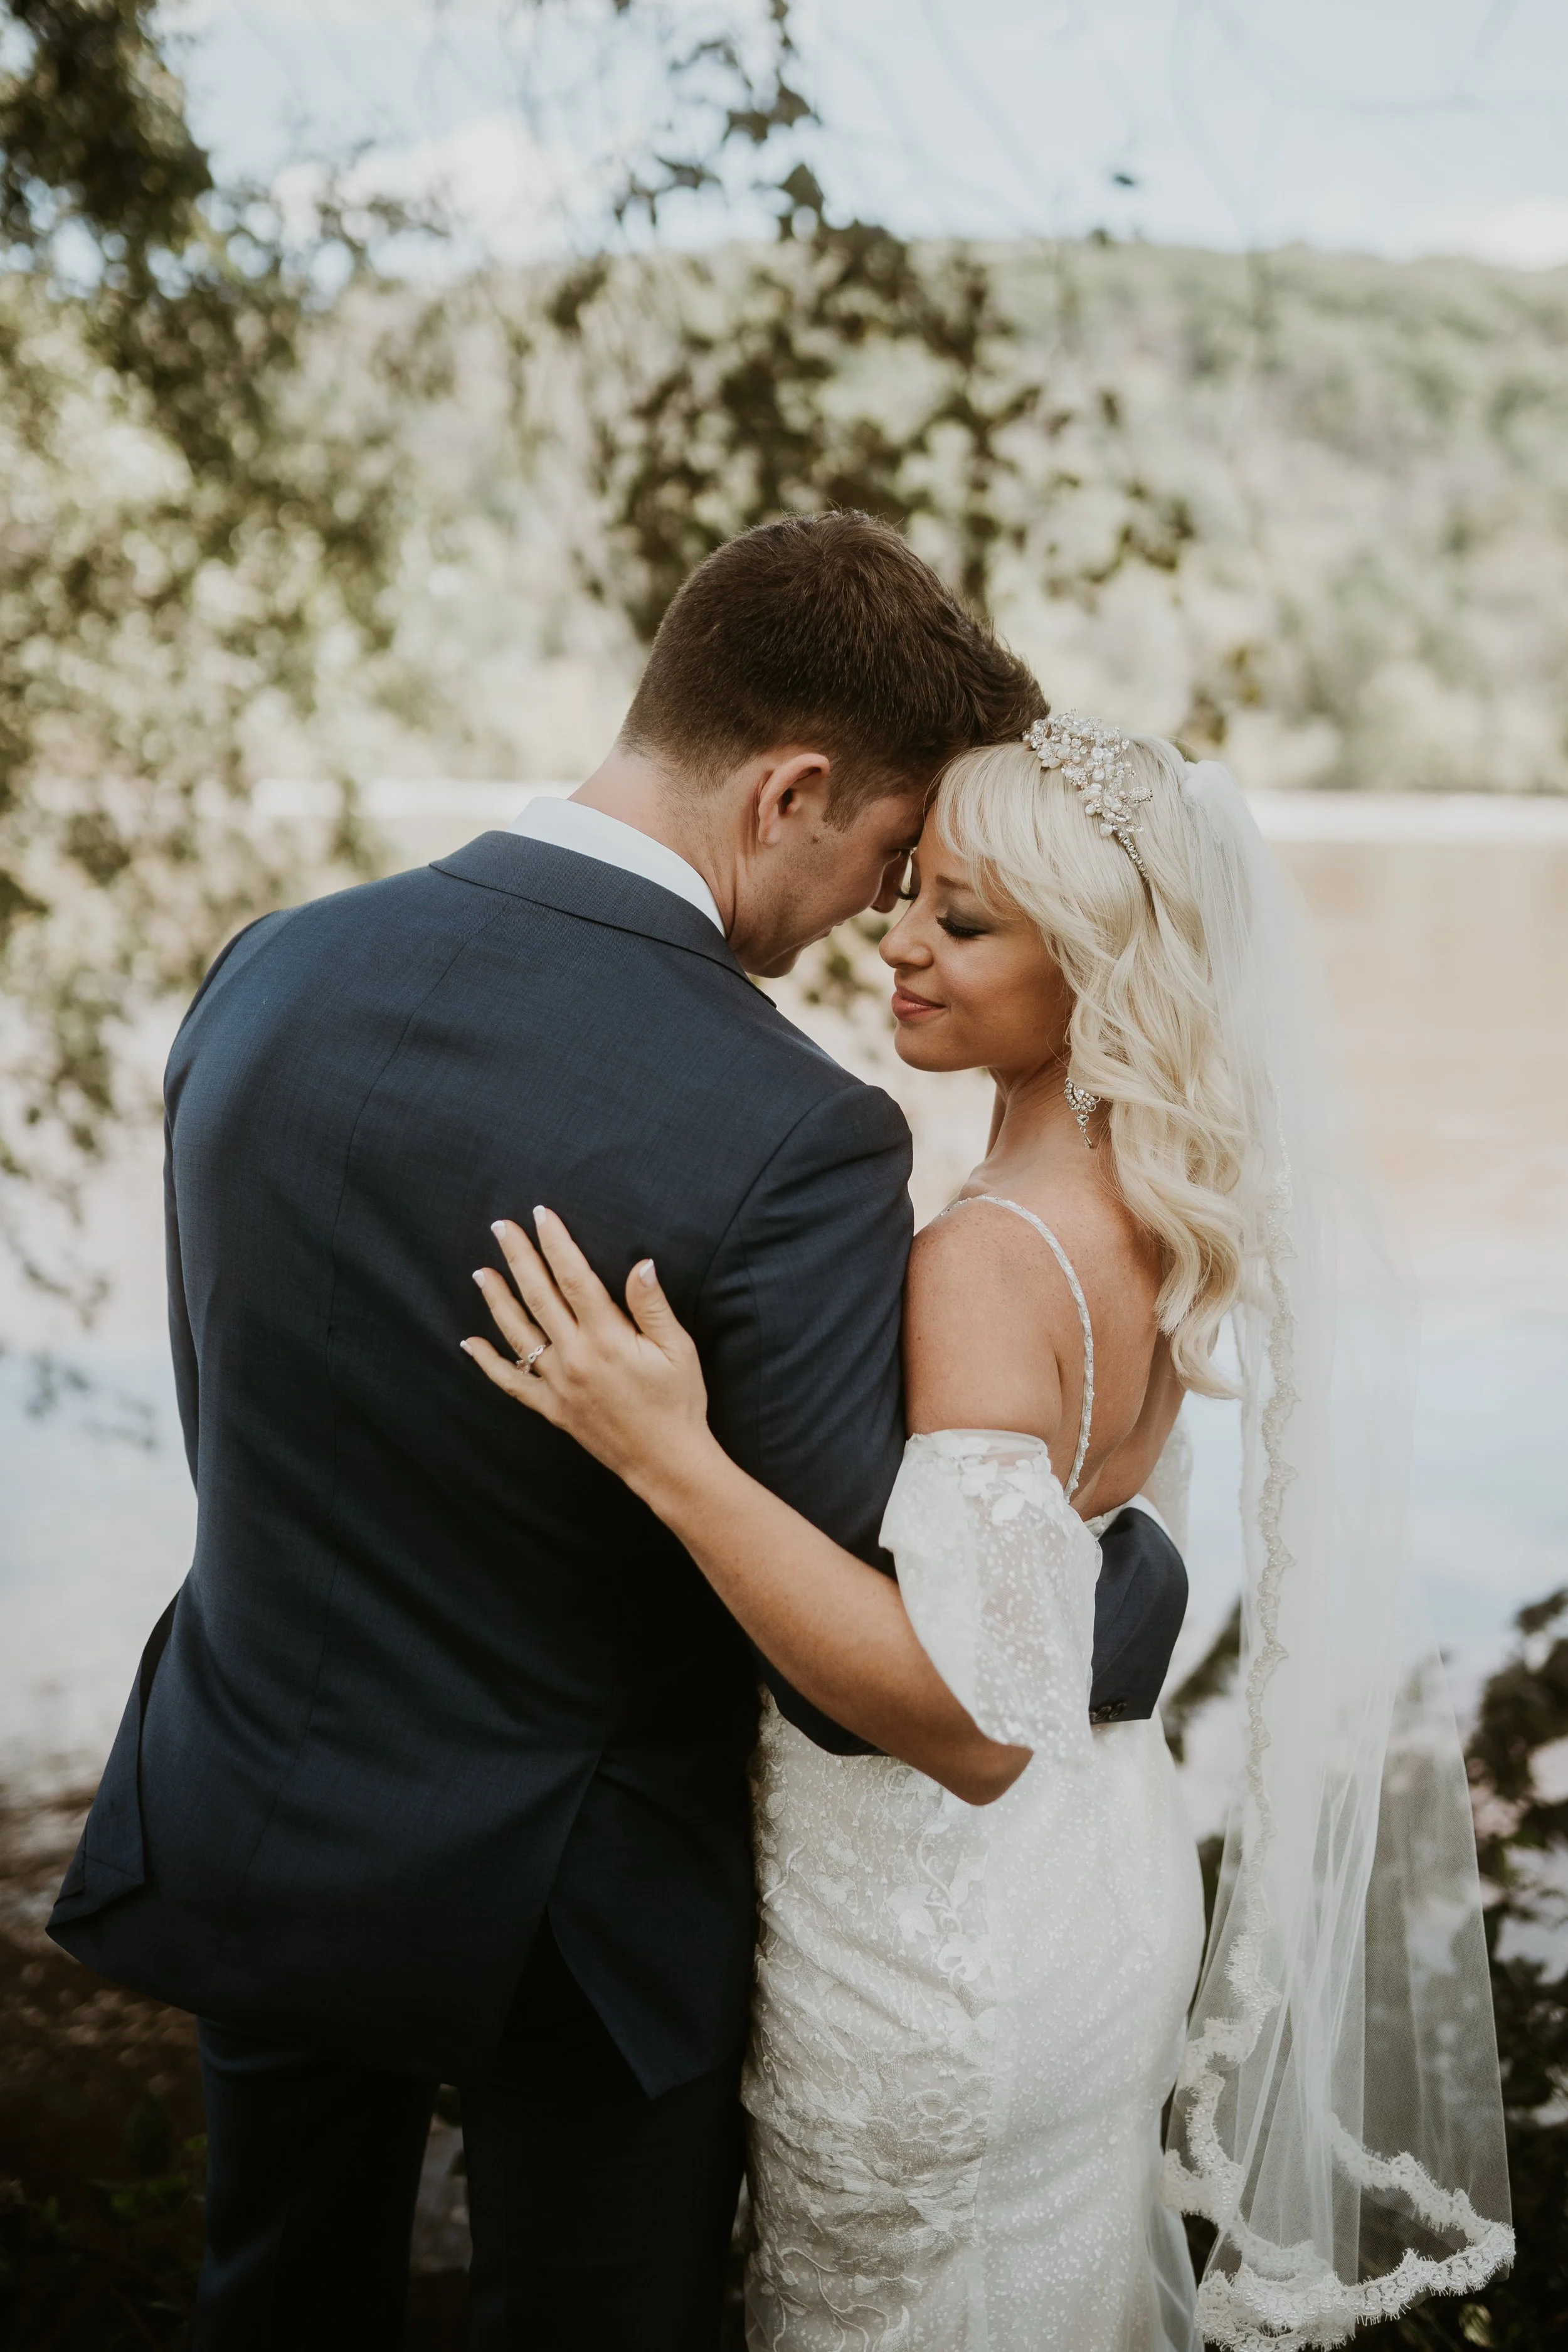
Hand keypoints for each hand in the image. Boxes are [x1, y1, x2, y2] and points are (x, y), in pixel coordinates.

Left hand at [463, 1209, 714, 1501]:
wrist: (665, 1462)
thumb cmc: (678, 1403)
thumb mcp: (677, 1349)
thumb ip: (652, 1306)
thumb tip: (641, 1263)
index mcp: (607, 1337)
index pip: (573, 1277)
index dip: (556, 1243)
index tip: (542, 1215)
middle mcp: (575, 1356)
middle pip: (539, 1296)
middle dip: (519, 1258)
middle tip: (501, 1228)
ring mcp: (558, 1384)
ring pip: (518, 1334)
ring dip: (497, 1300)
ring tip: (481, 1272)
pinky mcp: (553, 1408)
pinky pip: (513, 1383)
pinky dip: (489, 1363)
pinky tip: (470, 1344)